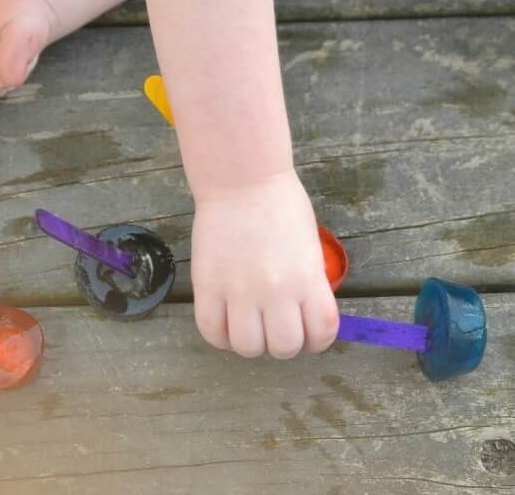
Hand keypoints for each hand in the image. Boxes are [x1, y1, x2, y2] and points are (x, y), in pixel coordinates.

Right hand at [191, 170, 338, 358]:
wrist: (242, 180)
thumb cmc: (280, 205)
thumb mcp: (308, 247)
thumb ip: (308, 283)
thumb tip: (301, 315)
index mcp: (307, 279)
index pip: (321, 334)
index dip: (315, 340)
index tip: (306, 332)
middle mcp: (276, 291)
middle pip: (283, 347)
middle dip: (282, 341)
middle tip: (274, 325)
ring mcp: (239, 290)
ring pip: (248, 347)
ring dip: (251, 342)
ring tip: (247, 323)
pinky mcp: (208, 285)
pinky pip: (212, 331)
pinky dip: (220, 335)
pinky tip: (225, 322)